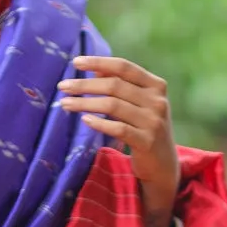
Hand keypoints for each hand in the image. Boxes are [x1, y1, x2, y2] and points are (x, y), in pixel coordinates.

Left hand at [57, 55, 180, 226]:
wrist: (163, 165)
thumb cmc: (145, 129)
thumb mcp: (138, 104)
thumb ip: (122, 86)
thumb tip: (96, 69)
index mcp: (156, 86)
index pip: (124, 67)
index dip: (99, 62)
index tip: (75, 62)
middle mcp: (157, 101)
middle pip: (114, 85)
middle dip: (85, 85)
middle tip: (63, 86)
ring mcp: (154, 122)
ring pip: (113, 106)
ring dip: (85, 103)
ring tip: (65, 104)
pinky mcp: (147, 142)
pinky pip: (118, 129)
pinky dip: (99, 123)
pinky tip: (84, 121)